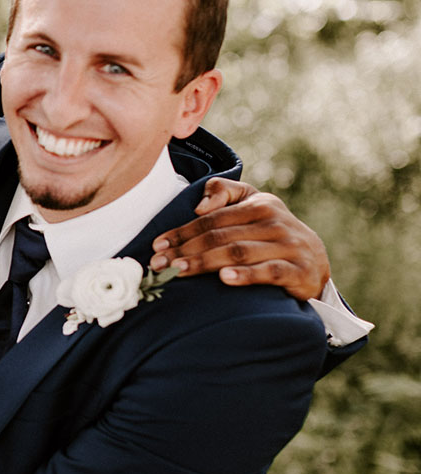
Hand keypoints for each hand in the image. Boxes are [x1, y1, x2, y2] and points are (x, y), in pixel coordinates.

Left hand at [150, 178, 330, 299]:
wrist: (315, 262)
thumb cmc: (271, 233)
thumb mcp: (253, 206)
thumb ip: (224, 194)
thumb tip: (198, 206)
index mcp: (259, 205)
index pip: (213, 218)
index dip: (183, 231)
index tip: (158, 244)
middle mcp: (274, 222)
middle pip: (220, 236)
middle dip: (186, 250)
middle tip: (159, 263)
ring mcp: (288, 247)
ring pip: (239, 252)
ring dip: (205, 262)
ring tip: (179, 270)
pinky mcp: (298, 271)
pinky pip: (269, 272)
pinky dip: (246, 275)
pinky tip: (224, 278)